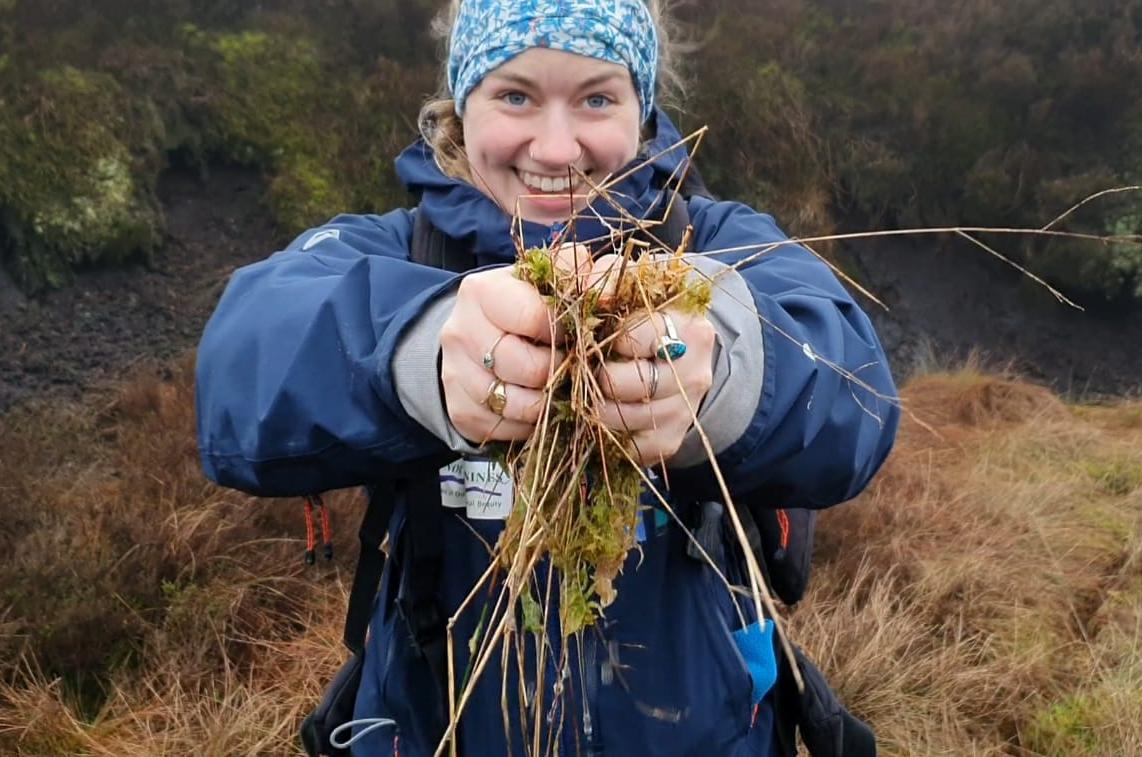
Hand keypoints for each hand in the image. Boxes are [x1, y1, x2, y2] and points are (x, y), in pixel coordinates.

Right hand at [439, 245, 587, 442]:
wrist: (472, 338)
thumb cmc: (519, 304)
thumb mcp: (541, 279)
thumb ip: (572, 270)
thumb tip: (604, 291)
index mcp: (482, 292)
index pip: (533, 317)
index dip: (564, 330)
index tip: (574, 332)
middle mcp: (461, 332)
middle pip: (527, 367)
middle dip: (558, 370)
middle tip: (569, 365)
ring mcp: (456, 375)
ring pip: (517, 404)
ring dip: (547, 401)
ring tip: (557, 387)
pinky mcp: (460, 411)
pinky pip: (506, 428)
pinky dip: (529, 423)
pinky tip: (536, 404)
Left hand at [595, 301, 715, 465]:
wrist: (687, 360)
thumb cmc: (650, 319)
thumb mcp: (637, 288)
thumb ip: (609, 278)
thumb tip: (588, 291)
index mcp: (690, 332)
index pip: (631, 338)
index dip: (608, 337)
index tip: (607, 335)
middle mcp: (694, 375)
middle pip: (622, 383)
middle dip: (597, 375)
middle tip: (592, 366)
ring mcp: (683, 413)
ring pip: (617, 417)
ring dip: (595, 405)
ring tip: (593, 389)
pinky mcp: (668, 442)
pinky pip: (623, 446)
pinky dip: (605, 433)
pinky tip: (605, 413)